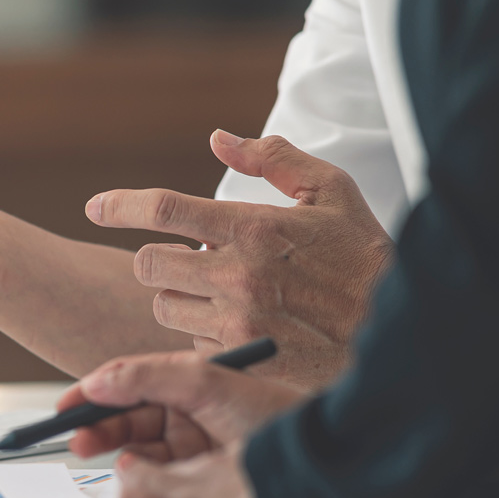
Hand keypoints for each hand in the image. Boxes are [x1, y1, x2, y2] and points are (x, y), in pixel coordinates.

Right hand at [59, 350, 307, 461]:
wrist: (317, 461)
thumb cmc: (275, 414)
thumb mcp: (208, 382)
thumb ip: (148, 375)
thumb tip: (98, 381)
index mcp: (188, 385)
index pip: (129, 385)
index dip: (94, 395)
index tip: (65, 408)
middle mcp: (187, 414)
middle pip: (125, 419)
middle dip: (96, 426)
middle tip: (75, 438)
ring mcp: (191, 449)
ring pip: (135, 450)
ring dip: (112, 451)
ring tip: (96, 453)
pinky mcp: (195, 481)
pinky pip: (153, 480)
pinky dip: (135, 479)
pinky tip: (131, 474)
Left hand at [87, 131, 390, 389]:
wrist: (402, 331)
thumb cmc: (365, 258)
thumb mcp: (332, 193)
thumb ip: (274, 159)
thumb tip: (219, 139)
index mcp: (255, 228)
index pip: (163, 209)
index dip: (119, 205)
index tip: (96, 207)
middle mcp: (239, 275)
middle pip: (149, 263)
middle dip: (161, 258)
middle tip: (194, 258)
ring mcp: (238, 321)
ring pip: (165, 305)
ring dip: (182, 297)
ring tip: (227, 293)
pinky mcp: (240, 358)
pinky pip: (191, 342)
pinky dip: (206, 331)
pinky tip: (245, 323)